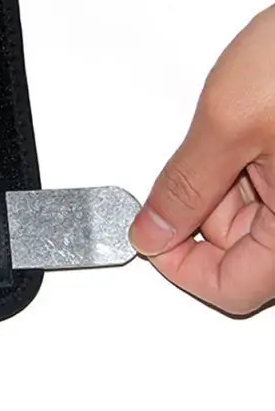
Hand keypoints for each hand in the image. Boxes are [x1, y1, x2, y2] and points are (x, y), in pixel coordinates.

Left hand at [129, 5, 274, 315]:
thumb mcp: (228, 121)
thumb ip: (185, 187)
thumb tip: (152, 230)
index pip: (232, 289)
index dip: (178, 265)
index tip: (147, 235)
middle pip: (240, 252)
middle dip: (200, 210)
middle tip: (191, 159)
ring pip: (249, 219)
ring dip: (219, 182)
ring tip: (229, 129)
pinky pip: (266, 188)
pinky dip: (238, 165)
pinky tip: (239, 128)